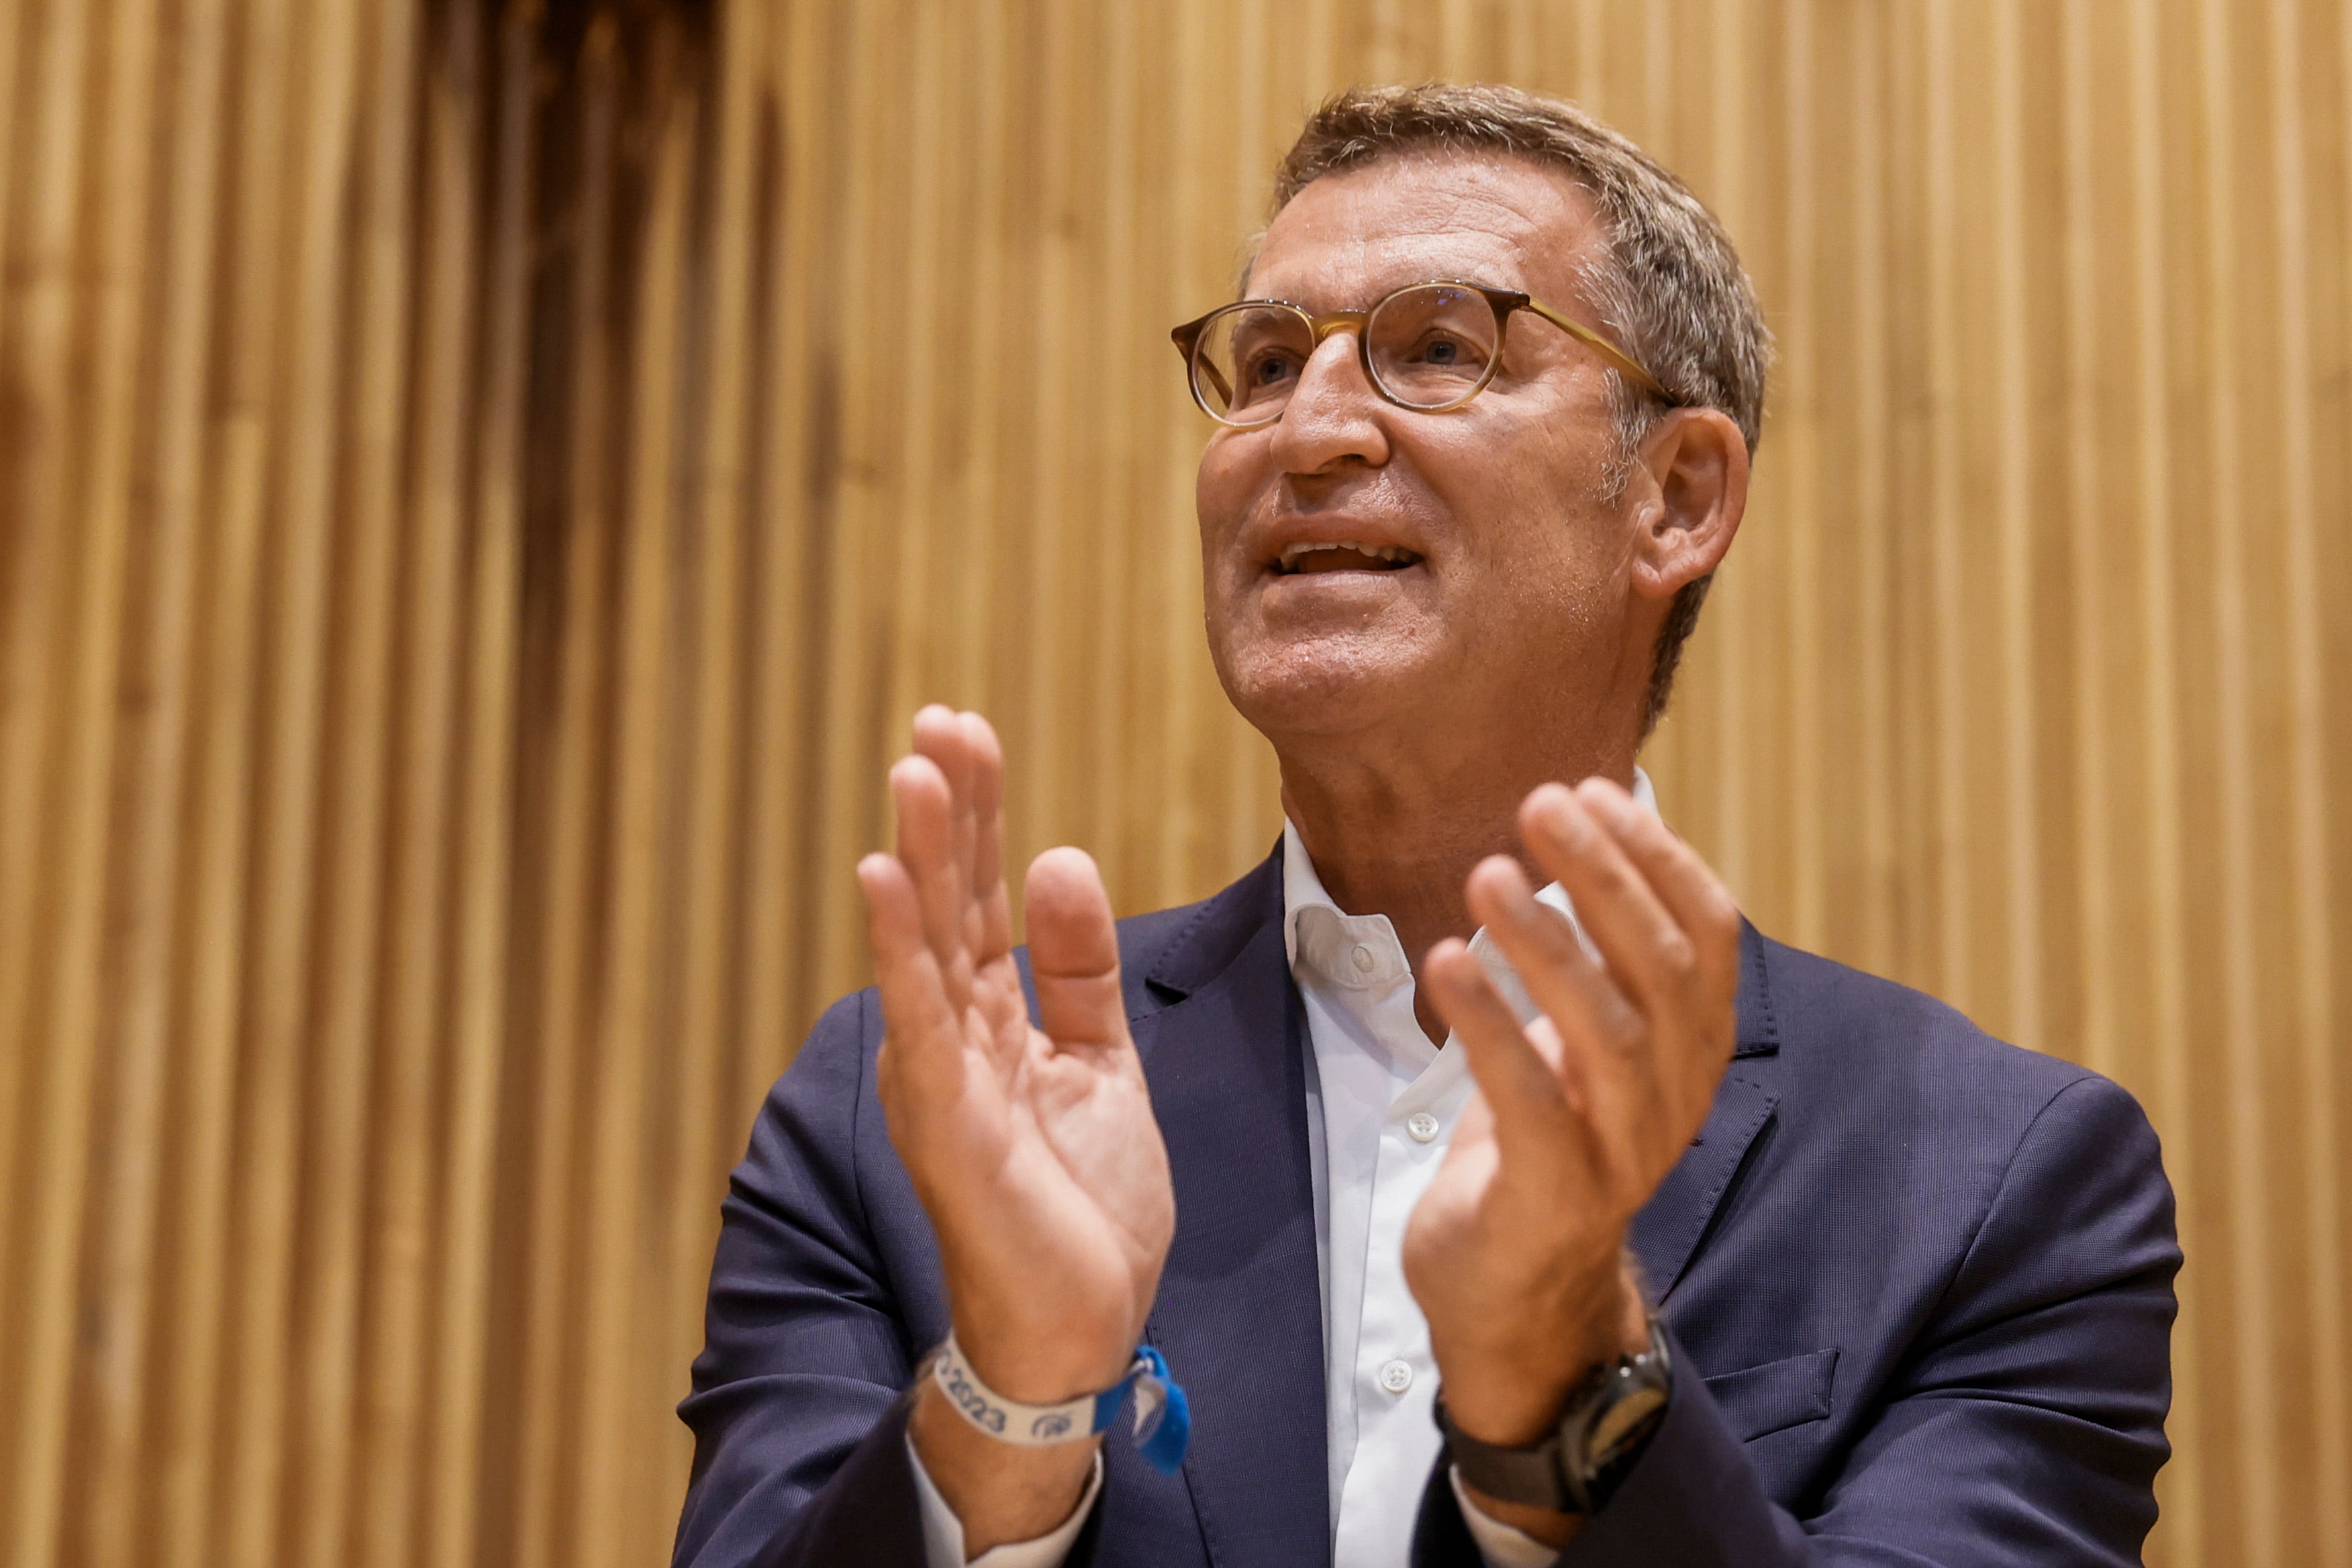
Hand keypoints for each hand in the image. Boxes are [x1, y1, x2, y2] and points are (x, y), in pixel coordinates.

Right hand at [862, 708, 1174, 1547]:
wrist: (1078, 1328)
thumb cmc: (1081, 1207)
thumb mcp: (1102, 1066)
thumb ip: (1079, 972)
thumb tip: (1062, 859)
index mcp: (992, 1023)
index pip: (979, 898)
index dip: (977, 815)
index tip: (970, 733)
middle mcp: (953, 1039)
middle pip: (949, 903)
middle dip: (947, 810)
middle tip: (941, 719)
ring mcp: (943, 1079)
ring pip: (927, 947)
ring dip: (920, 856)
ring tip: (913, 769)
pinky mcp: (948, 1125)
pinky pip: (924, 1021)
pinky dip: (901, 949)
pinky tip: (885, 880)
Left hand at [1404, 778, 1739, 1467]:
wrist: (1514, 1289)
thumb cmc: (1540, 1138)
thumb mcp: (1579, 1040)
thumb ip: (1594, 957)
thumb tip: (1574, 830)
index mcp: (1692, 1046)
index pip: (1706, 934)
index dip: (1657, 857)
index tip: (1593, 789)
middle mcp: (1676, 1094)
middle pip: (1661, 968)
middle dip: (1602, 876)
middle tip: (1540, 805)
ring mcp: (1624, 1150)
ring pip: (1608, 1033)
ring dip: (1547, 943)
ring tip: (1488, 874)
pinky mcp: (1557, 1195)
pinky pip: (1533, 1103)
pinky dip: (1490, 1027)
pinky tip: (1446, 963)